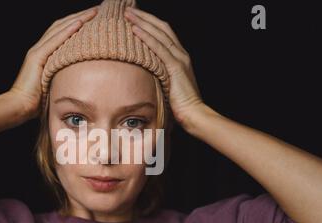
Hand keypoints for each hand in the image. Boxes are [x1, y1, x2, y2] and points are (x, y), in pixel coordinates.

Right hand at [9, 6, 97, 119]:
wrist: (20, 107)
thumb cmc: (37, 102)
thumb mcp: (55, 85)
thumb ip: (65, 77)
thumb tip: (83, 80)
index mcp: (44, 54)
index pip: (62, 32)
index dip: (77, 23)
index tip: (94, 19)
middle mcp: (40, 49)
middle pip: (62, 26)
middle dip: (80, 16)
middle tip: (97, 10)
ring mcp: (37, 52)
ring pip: (59, 29)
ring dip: (77, 19)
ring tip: (93, 12)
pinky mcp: (36, 58)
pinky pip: (54, 41)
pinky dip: (67, 31)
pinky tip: (79, 24)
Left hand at [124, 7, 208, 128]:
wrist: (194, 114)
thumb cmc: (181, 105)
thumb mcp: (168, 87)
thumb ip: (159, 77)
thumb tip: (144, 78)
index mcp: (180, 58)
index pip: (164, 34)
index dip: (150, 23)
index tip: (135, 17)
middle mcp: (181, 54)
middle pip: (161, 28)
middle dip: (144, 17)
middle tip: (127, 9)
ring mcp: (179, 59)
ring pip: (159, 34)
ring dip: (142, 22)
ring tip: (128, 14)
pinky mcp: (175, 67)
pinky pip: (159, 48)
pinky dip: (146, 37)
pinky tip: (135, 30)